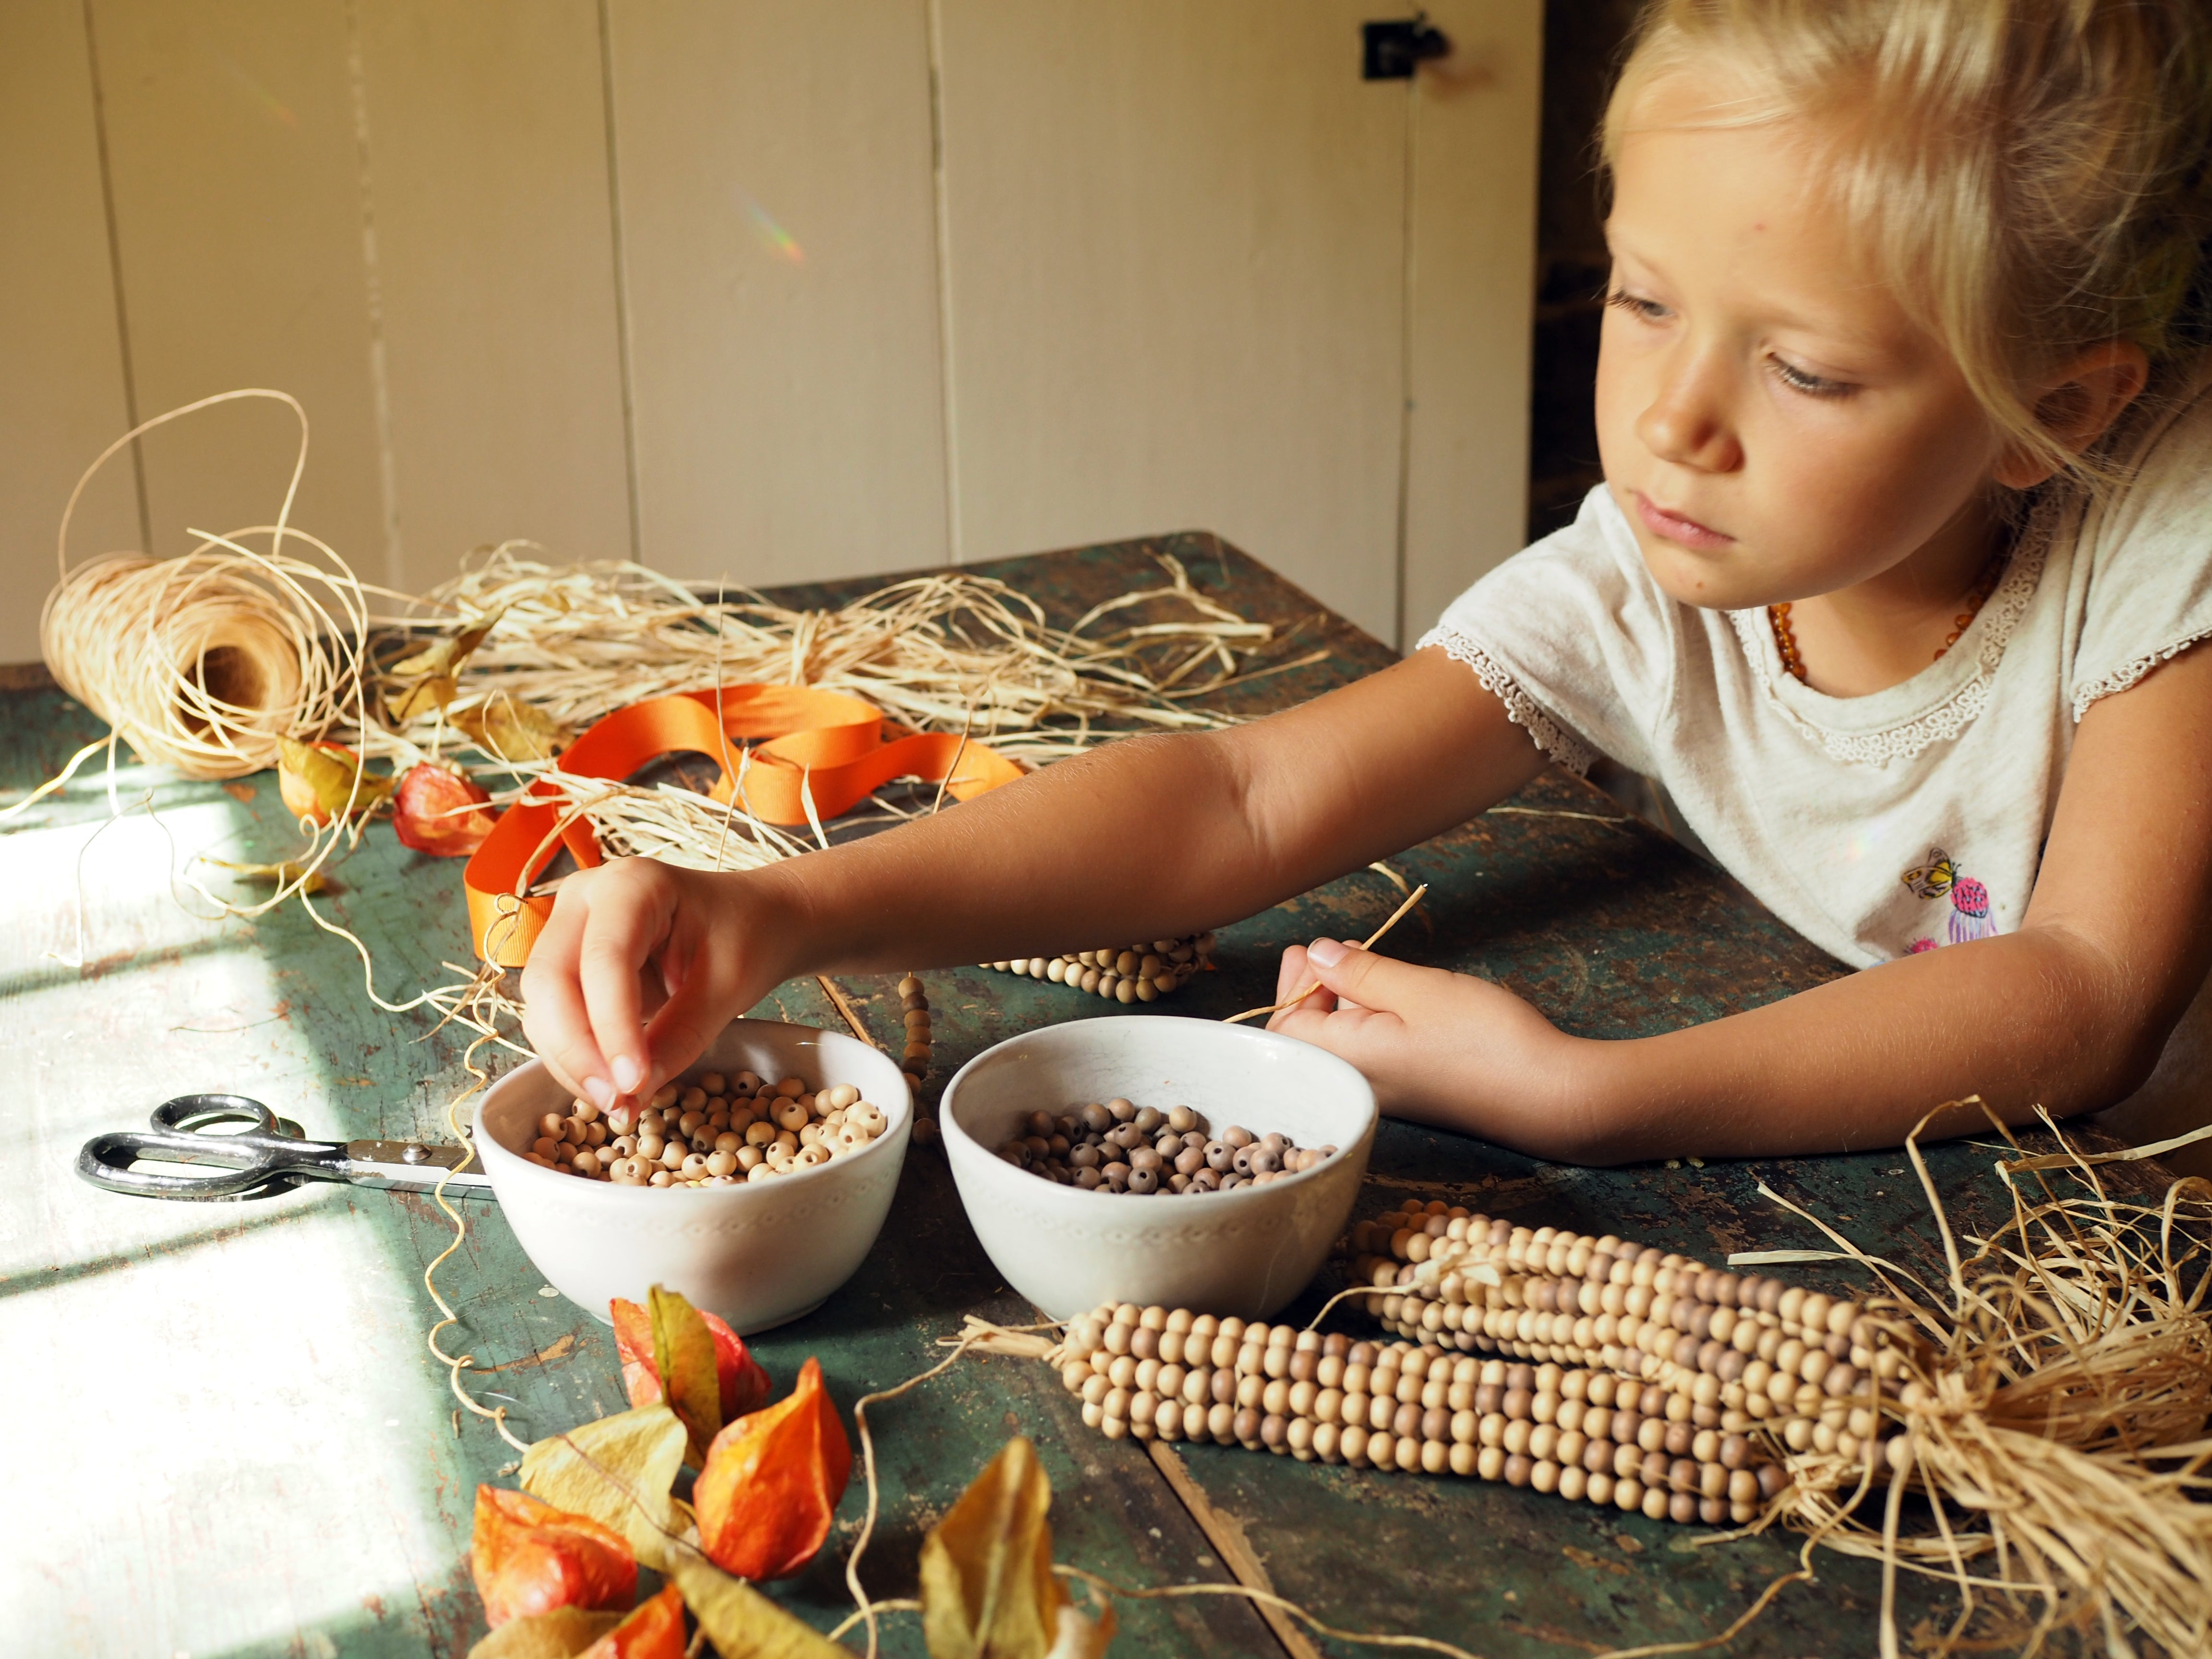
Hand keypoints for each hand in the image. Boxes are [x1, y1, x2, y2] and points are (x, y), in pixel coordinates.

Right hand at [519, 858, 797, 1109]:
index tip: (633, 1083)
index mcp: (633, 883)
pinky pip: (552, 1019)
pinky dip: (576, 1059)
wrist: (750, 918)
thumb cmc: (745, 935)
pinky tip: (612, 1087)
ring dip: (572, 1063)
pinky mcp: (565, 965)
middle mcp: (586, 898)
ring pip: (542, 1006)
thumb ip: (681, 1035)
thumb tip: (633, 1093)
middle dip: (578, 1050)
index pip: (604, 958)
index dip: (612, 1026)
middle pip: (551, 981)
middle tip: (619, 1102)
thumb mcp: (728, 986)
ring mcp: (567, 929)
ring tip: (622, 1103)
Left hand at [1265, 938, 1600, 1157]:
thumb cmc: (1484, 1040)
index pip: (1288, 1031)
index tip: (1303, 951)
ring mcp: (1389, 1093)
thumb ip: (1360, 973)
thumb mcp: (1416, 989)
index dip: (1290, 989)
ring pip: (1344, 1045)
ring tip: (1355, 960)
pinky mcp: (1417, 1092)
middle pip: (1312, 1040)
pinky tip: (1387, 994)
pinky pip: (1374, 1055)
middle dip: (1310, 993)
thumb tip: (1317, 955)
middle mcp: (1360, 1084)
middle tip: (1318, 951)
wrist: (1550, 1096)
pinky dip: (1370, 1020)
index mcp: (1348, 1061)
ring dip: (1342, 1002)